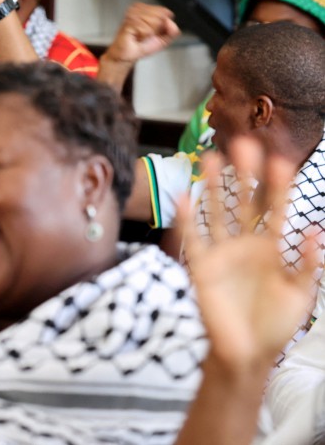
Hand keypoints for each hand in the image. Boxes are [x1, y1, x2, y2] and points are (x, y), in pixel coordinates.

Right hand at [105, 3, 179, 64]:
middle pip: (160, 15)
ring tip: (140, 35)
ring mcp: (133, 14)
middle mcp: (139, 9)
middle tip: (146, 34)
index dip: (162, 25)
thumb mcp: (163, 39)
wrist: (128, 55)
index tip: (153, 31)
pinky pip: (146, 28)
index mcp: (147, 9)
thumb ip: (173, 31)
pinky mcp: (129, 21)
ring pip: (153, 21)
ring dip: (149, 32)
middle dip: (156, 29)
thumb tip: (170, 22)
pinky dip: (143, 35)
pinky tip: (136, 36)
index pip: (165, 11)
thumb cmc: (142, 45)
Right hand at [179, 138, 317, 372]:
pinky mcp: (202, 268)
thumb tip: (314, 229)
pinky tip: (185, 197)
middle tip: (244, 143)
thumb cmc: (276, 324)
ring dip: (215, 186)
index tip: (281, 160)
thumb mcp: (301, 295)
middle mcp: (245, 245)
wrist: (247, 354)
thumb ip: (307, 263)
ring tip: (212, 157)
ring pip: (217, 212)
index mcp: (272, 249)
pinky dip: (187, 219)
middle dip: (244, 174)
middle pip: (244, 202)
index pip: (275, 210)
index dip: (278, 187)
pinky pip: (193, 239)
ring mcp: (222, 254)